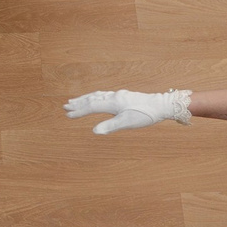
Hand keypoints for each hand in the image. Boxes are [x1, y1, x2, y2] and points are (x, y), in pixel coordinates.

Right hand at [64, 89, 193, 133]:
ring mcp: (119, 95)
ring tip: (76, 101)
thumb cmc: (144, 115)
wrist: (160, 105)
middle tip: (65, 106)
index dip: (79, 111)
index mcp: (113, 102)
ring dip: (85, 98)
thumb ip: (110, 126)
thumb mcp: (127, 123)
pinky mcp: (124, 97)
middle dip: (79, 103)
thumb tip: (94, 131)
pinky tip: (97, 99)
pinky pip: (104, 95)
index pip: (91, 106)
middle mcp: (114, 96)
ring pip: (98, 96)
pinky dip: (95, 97)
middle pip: (92, 98)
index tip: (67, 114)